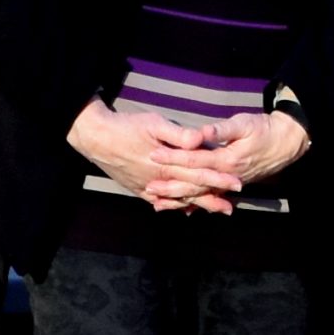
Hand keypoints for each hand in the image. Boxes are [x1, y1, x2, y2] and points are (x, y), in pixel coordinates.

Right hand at [67, 99, 228, 212]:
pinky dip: (172, 206)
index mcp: (168, 165)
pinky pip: (159, 202)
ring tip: (213, 210)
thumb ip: (179, 135)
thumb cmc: (126, 127)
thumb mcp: (154, 124)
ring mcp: (147, 187)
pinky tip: (182, 210)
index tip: (237, 185)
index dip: (220, 180)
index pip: (200, 175)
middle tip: (231, 208)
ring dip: (197, 205)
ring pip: (178, 200)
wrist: (96, 138)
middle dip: (213, 199)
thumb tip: (200, 141)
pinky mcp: (137, 188)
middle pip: (192, 192)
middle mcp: (160, 180)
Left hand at [148, 110, 311, 207]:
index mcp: (226, 159)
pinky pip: (210, 197)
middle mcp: (226, 176)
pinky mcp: (231, 185)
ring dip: (179, 200)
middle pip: (193, 184)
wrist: (286, 143)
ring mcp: (228, 183)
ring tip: (158, 203)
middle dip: (170, 186)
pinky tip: (182, 209)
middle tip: (148, 187)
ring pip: (200, 195)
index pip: (194, 160)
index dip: (173, 157)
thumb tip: (201, 133)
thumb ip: (221, 130)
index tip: (154, 154)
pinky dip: (195, 204)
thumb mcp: (244, 124)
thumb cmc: (264, 129)